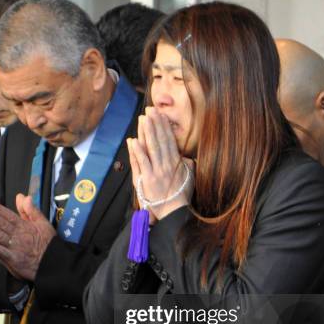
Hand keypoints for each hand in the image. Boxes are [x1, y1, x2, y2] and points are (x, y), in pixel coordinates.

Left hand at [0, 194, 55, 280]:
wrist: (53, 263)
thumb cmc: (48, 244)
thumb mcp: (44, 223)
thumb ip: (32, 210)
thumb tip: (23, 197)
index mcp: (24, 226)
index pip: (8, 215)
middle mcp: (18, 235)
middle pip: (1, 223)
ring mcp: (15, 247)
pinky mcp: (13, 260)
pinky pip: (0, 252)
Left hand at [127, 107, 193, 221]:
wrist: (173, 212)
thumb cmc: (181, 196)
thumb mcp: (189, 178)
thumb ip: (188, 165)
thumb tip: (187, 156)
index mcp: (176, 163)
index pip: (169, 140)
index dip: (164, 126)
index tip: (160, 114)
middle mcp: (166, 165)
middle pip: (160, 141)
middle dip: (155, 124)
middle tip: (150, 110)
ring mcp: (155, 172)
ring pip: (151, 148)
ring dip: (146, 133)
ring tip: (142, 119)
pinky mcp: (146, 180)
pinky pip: (141, 163)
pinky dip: (136, 151)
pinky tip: (133, 140)